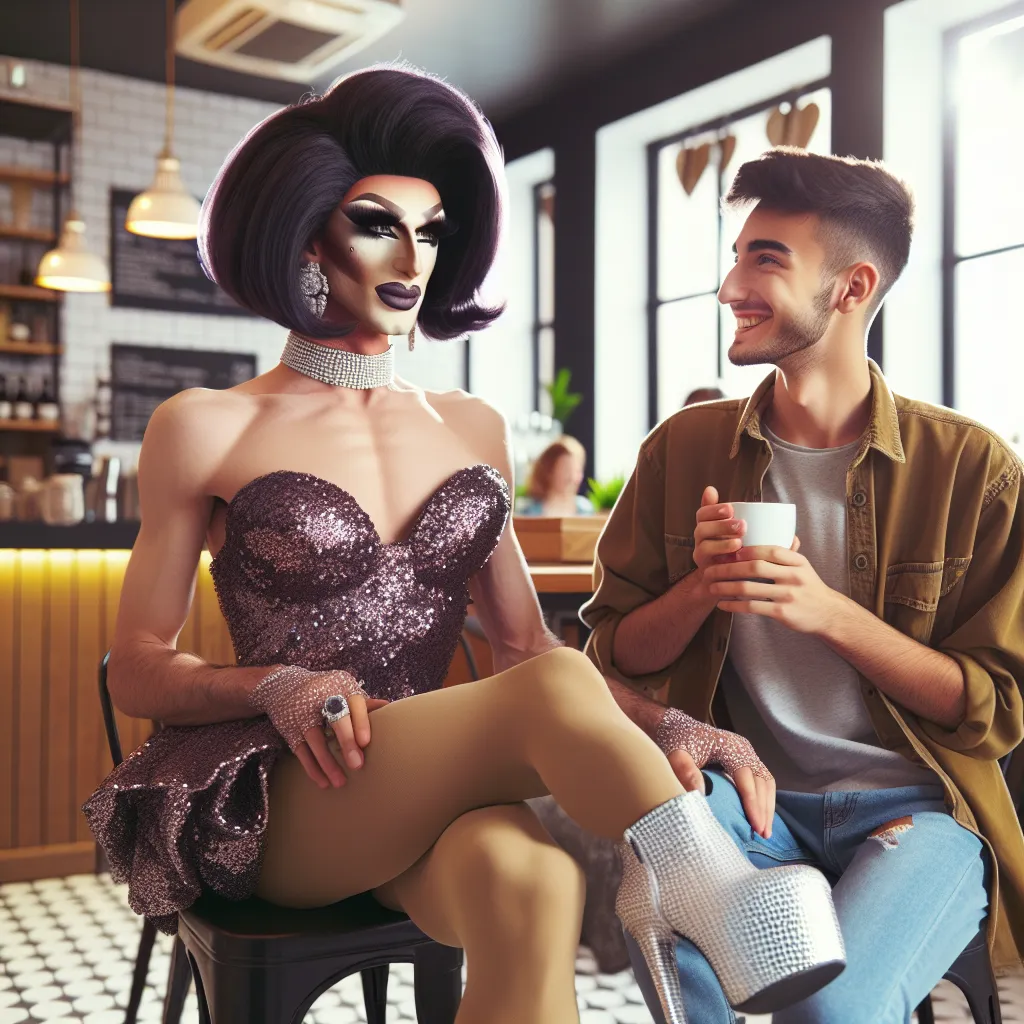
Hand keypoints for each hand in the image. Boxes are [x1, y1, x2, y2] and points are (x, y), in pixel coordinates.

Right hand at [295, 694, 389, 789]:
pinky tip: (323, 782)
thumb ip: (362, 703)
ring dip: (328, 762)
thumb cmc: (324, 690)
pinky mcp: (289, 728)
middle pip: (336, 719)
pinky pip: (301, 751)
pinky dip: (312, 767)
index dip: (361, 721)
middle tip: (357, 765)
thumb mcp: (342, 690)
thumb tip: (388, 707)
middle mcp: (321, 697)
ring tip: (340, 782)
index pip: (354, 702)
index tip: (366, 742)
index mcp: (340, 686)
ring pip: (315, 738)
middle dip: (347, 742)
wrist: (282, 683)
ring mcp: (303, 713)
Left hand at [656, 710, 775, 837]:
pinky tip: (760, 817)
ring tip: (765, 831)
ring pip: (766, 782)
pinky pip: (761, 781)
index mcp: (729, 745)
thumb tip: (700, 794)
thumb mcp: (676, 754)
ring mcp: (746, 754)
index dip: (752, 802)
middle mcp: (743, 748)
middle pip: (762, 780)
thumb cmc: (676, 742)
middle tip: (763, 835)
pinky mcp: (746, 761)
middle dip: (764, 809)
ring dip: (767, 806)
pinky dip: (763, 800)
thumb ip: (685, 770)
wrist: (676, 728)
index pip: (746, 776)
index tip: (755, 825)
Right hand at [693, 486, 745, 578]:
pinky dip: (723, 565)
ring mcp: (702, 560)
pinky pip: (710, 571)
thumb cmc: (734, 550)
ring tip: (739, 543)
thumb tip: (709, 488)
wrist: (727, 583)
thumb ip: (724, 513)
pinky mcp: (708, 576)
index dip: (713, 510)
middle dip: (721, 526)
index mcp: (706, 528)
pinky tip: (737, 563)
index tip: (730, 508)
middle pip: (702, 530)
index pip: (702, 514)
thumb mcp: (732, 530)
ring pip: (704, 549)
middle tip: (742, 525)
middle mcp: (700, 542)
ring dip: (721, 544)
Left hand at [703, 540, 843, 635]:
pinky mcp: (782, 613)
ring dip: (725, 587)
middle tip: (710, 569)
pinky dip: (734, 605)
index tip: (727, 550)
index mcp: (797, 561)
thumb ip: (786, 552)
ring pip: (749, 588)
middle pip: (754, 567)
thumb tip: (768, 528)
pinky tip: (722, 604)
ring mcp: (788, 595)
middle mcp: (793, 576)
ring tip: (711, 587)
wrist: (829, 614)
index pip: (769, 549)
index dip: (746, 549)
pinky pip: (752, 607)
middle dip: (728, 568)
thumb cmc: (810, 587)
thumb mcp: (803, 566)